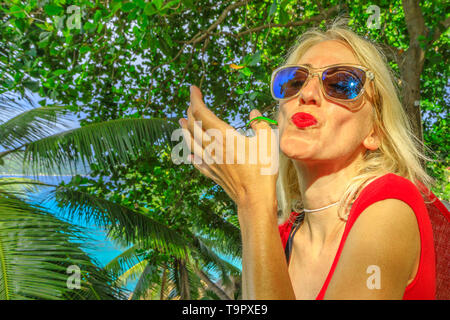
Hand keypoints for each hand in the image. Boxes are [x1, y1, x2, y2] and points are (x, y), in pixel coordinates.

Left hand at [178, 85, 278, 208]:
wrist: (254, 199)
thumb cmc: (262, 170)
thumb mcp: (267, 141)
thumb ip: (260, 124)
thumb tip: (254, 112)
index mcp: (223, 136)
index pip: (201, 112)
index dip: (194, 99)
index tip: (192, 88)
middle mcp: (212, 147)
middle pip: (193, 126)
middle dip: (190, 112)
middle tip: (190, 103)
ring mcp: (210, 161)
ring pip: (191, 142)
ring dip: (185, 130)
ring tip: (180, 122)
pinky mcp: (212, 173)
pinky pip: (196, 161)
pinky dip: (191, 153)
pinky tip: (190, 153)